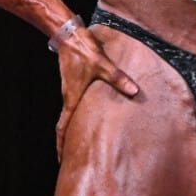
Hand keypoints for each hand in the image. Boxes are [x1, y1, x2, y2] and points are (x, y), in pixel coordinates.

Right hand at [52, 23, 139, 161]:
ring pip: (70, 113)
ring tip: (82, 138)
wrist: (70, 35)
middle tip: (73, 155)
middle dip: (67, 141)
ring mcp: (70, 89)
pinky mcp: (74, 81)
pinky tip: (90, 111)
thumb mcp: (103, 65)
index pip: (63, 128)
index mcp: (72, 98)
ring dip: (73, 127)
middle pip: (65, 124)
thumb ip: (118, 78)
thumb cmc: (83, 52)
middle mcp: (69, 97)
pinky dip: (79, 112)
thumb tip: (134, 91)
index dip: (61, 145)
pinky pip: (75, 102)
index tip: (61, 160)